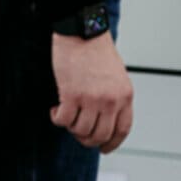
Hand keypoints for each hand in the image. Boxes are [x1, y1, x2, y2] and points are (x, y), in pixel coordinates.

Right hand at [49, 32, 133, 152]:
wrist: (82, 31)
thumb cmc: (96, 50)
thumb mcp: (116, 76)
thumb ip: (114, 97)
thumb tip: (103, 120)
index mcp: (125, 96)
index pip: (122, 130)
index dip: (112, 143)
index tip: (104, 149)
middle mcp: (111, 101)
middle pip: (100, 135)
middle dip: (87, 139)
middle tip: (77, 132)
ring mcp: (92, 100)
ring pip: (80, 130)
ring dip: (70, 127)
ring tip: (64, 115)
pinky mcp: (72, 95)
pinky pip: (63, 120)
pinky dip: (57, 119)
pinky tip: (55, 110)